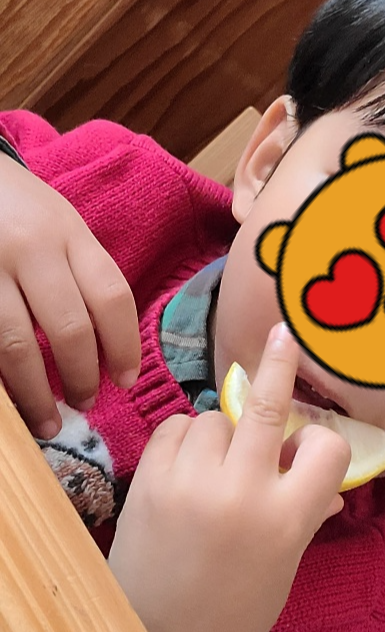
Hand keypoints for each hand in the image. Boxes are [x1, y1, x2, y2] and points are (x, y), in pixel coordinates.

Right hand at [0, 152, 139, 438]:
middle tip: (85, 403)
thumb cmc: (18, 210)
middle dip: (82, 376)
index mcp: (69, 234)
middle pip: (70, 327)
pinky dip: (2, 377)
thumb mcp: (60, 226)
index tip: (125, 380)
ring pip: (18, 344)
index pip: (111, 297)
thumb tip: (106, 350)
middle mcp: (31, 248)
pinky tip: (10, 400)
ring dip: (36, 393)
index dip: (124, 347)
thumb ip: (83, 276)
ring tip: (48, 422)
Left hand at [107, 322, 350, 631]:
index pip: (326, 448)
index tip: (313, 447)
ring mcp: (189, 482)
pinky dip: (187, 438)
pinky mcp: (148, 478)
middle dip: (279, 363)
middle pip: (265, 406)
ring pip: (216, 417)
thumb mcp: (284, 565)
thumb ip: (307, 511)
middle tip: (284, 333)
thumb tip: (330, 478)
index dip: (323, 443)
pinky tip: (189, 466)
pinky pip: (177, 427)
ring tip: (218, 467)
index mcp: (287, 520)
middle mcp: (240, 493)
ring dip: (225, 432)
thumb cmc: (235, 610)